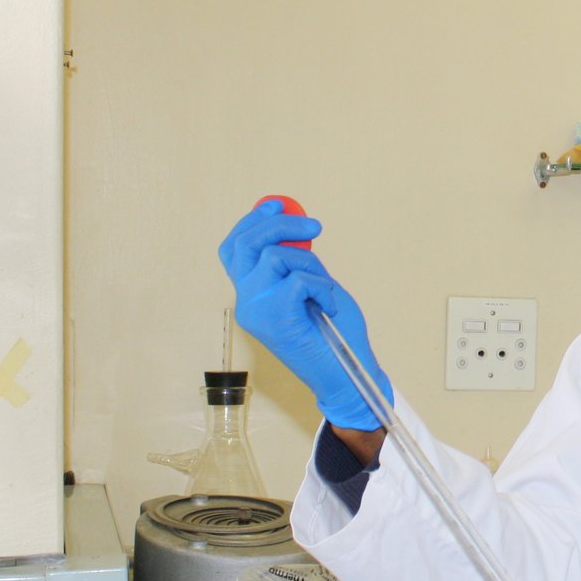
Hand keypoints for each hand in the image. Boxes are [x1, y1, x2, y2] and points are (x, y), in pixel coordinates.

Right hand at [218, 200, 391, 430]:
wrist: (346, 376)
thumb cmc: (334, 334)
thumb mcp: (311, 288)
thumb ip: (296, 262)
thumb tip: (293, 225)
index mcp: (250, 297)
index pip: (233, 249)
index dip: (250, 222)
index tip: (277, 205)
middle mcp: (246, 304)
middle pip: (246, 243)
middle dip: (280, 224)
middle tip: (314, 226)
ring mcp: (257, 312)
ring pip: (275, 256)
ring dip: (311, 265)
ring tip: (326, 290)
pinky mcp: (276, 319)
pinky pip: (298, 279)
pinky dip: (322, 287)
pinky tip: (329, 307)